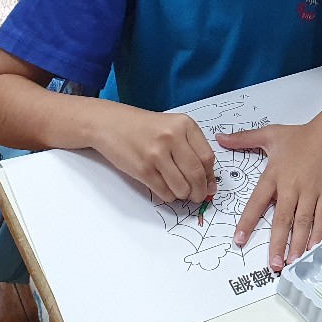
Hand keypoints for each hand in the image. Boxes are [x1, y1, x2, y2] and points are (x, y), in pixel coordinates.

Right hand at [94, 108, 216, 203]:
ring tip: (180, 191)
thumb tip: (208, 182)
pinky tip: (166, 187)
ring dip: (184, 195)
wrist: (110, 124)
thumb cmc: (144, 127)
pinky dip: (169, 196)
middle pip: (196, 174)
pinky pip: (164, 192)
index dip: (210, 176)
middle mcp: (172, 137)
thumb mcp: (172, 127)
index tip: (209, 185)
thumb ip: (192, 149)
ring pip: (182, 187)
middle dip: (200, 192)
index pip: (207, 157)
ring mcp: (156, 154)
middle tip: (198, 197)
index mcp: (184, 125)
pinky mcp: (142, 169)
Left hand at [220, 123, 321, 271]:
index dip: (248, 222)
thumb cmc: (302, 135)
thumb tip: (219, 138)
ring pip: (303, 222)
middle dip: (277, 243)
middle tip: (273, 264)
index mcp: (274, 174)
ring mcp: (311, 191)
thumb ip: (243, 139)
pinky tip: (313, 247)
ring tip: (291, 262)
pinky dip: (318, 234)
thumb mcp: (269, 134)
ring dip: (297, 243)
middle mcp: (292, 186)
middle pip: (282, 218)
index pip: (257, 202)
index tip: (239, 240)